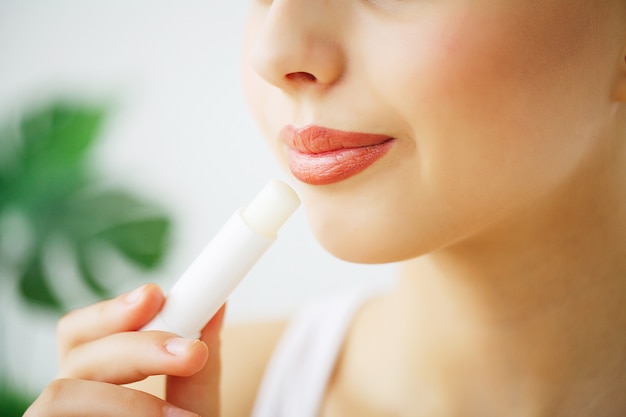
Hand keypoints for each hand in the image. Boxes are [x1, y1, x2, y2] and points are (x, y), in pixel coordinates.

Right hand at [24, 284, 224, 416]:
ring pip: (60, 396)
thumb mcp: (194, 414)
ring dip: (127, 402)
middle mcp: (68, 405)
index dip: (112, 310)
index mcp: (96, 385)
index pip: (82, 334)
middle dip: (136, 347)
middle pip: (76, 357)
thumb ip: (197, 370)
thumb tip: (215, 306)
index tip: (155, 295)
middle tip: (192, 353)